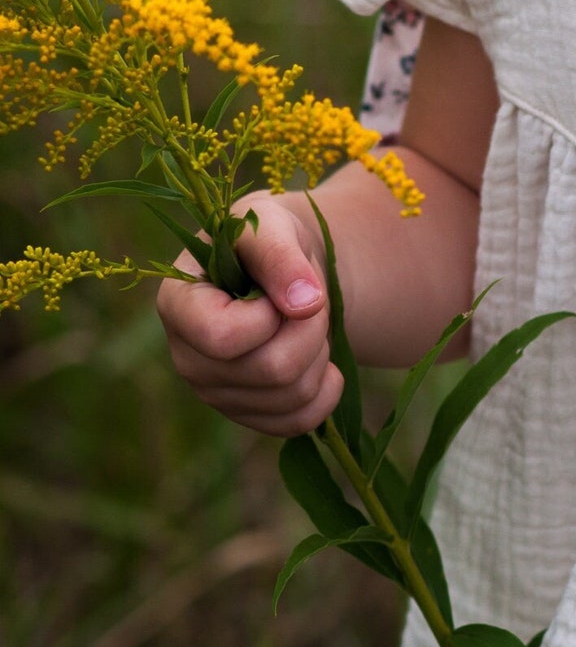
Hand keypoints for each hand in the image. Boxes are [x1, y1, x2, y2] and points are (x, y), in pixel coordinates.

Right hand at [157, 194, 343, 435]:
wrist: (282, 272)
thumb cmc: (266, 240)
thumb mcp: (270, 225)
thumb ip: (280, 256)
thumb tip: (304, 304)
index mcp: (178, 306)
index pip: (221, 337)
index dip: (266, 316)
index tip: (274, 291)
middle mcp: (188, 358)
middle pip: (272, 370)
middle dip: (310, 330)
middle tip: (310, 302)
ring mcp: (217, 394)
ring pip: (293, 396)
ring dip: (320, 353)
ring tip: (307, 323)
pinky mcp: (249, 415)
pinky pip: (301, 421)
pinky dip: (326, 390)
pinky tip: (321, 361)